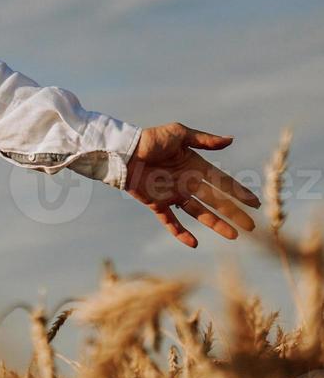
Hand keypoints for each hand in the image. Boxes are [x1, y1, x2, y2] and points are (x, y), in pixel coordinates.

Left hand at [124, 122, 260, 247]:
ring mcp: (173, 194)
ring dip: (215, 224)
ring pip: (199, 213)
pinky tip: (193, 243)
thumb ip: (203, 140)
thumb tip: (230, 140)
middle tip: (252, 227)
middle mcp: (188, 182)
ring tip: (233, 236)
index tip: (255, 203)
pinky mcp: (157, 203)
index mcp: (195, 166)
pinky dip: (180, 232)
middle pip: (216, 201)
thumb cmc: (150, 138)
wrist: (122, 150)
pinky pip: (171, 221)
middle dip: (234, 213)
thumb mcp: (178, 133)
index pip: (222, 182)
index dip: (238, 192)